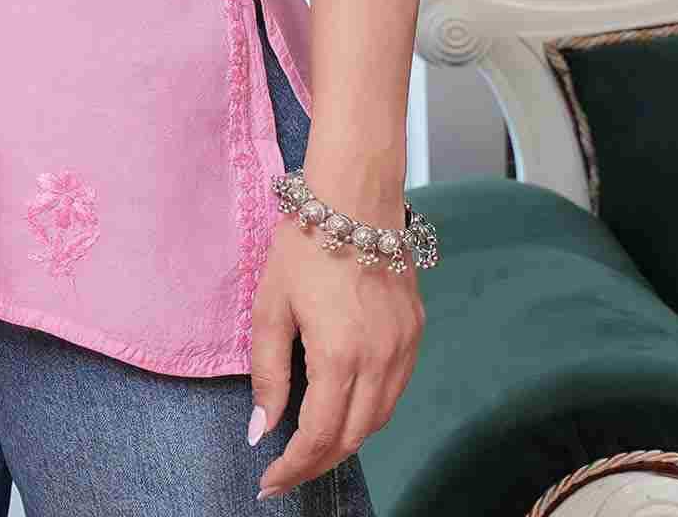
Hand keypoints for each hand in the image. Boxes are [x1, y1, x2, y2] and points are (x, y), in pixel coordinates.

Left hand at [249, 200, 423, 497]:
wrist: (355, 196)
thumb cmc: (304, 245)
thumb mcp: (271, 306)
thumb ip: (268, 372)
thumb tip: (262, 430)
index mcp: (340, 355)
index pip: (319, 436)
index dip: (294, 466)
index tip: (270, 481)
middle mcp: (380, 360)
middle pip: (353, 437)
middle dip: (318, 462)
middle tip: (287, 471)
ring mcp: (404, 348)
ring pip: (379, 419)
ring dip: (346, 440)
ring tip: (312, 446)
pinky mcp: (416, 333)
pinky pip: (395, 390)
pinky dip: (369, 411)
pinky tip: (345, 407)